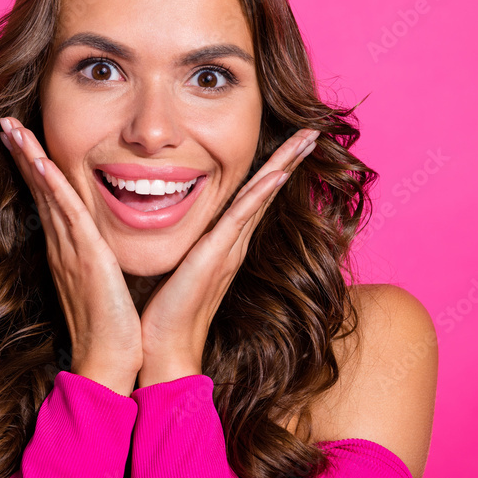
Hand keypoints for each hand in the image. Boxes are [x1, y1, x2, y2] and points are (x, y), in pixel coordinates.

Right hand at [0, 117, 141, 394]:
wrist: (109, 361)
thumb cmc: (113, 326)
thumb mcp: (105, 283)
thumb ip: (101, 260)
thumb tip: (105, 245)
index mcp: (68, 250)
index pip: (48, 199)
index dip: (35, 168)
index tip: (24, 140)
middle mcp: (62, 246)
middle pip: (39, 190)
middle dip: (23, 154)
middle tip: (7, 122)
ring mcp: (69, 250)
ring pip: (46, 194)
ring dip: (29, 158)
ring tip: (13, 128)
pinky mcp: (84, 257)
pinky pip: (65, 212)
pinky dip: (51, 185)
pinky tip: (42, 161)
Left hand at [136, 128, 319, 387]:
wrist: (163, 348)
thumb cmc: (162, 311)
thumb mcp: (174, 266)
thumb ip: (180, 245)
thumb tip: (162, 219)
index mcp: (223, 243)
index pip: (252, 197)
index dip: (272, 167)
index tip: (289, 141)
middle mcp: (232, 244)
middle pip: (266, 191)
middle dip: (290, 158)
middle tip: (314, 130)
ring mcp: (228, 249)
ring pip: (261, 197)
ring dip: (285, 165)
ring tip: (307, 138)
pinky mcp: (216, 257)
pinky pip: (242, 217)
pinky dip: (261, 193)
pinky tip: (277, 172)